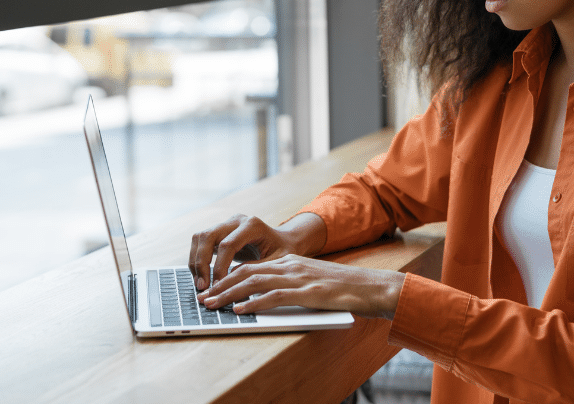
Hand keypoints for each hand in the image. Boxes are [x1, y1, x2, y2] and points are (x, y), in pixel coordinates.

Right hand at [188, 213, 325, 290]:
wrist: (285, 241)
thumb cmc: (284, 252)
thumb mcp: (277, 263)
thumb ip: (256, 270)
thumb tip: (231, 283)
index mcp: (252, 225)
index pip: (228, 244)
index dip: (219, 267)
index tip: (217, 287)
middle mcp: (236, 220)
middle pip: (208, 236)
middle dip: (201, 263)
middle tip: (202, 287)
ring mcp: (226, 224)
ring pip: (200, 237)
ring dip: (195, 261)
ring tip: (200, 284)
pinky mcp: (219, 232)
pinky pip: (200, 242)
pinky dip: (197, 260)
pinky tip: (202, 277)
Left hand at [197, 254, 405, 319]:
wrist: (370, 286)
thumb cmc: (341, 289)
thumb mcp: (310, 282)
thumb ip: (289, 286)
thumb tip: (264, 298)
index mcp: (289, 262)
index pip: (250, 267)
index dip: (227, 278)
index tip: (211, 290)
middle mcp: (290, 266)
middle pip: (246, 272)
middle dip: (221, 286)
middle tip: (203, 299)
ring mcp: (298, 277)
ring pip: (254, 282)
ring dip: (230, 295)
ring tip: (213, 305)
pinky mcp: (307, 292)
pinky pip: (274, 297)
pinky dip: (254, 304)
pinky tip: (241, 311)